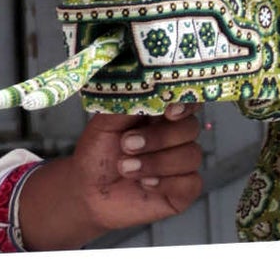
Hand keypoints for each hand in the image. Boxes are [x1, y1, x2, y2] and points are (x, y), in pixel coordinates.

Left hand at [16, 106, 205, 247]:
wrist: (87, 191)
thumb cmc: (97, 155)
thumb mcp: (103, 124)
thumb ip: (125, 104)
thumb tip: (142, 87)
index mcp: (160, 114)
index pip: (187, 101)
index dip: (185, 104)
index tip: (168, 112)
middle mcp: (175, 136)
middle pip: (190, 128)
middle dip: (159, 138)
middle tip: (127, 145)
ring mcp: (181, 163)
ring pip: (191, 155)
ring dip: (156, 163)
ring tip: (126, 168)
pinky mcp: (182, 190)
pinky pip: (191, 183)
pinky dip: (166, 183)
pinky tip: (145, 184)